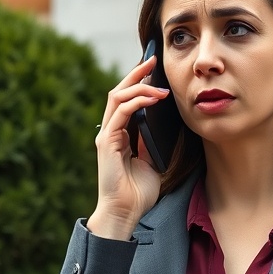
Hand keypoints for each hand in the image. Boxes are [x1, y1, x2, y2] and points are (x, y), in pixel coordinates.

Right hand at [88, 55, 169, 239]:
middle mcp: (111, 131)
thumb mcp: (152, 160)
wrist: (125, 214)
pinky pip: (120, 113)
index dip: (138, 82)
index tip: (155, 69)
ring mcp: (107, 136)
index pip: (126, 100)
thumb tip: (165, 121)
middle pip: (119, 92)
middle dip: (136, 74)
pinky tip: (153, 97)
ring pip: (117, 97)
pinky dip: (137, 101)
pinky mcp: (107, 142)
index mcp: (120, 134)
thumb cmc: (138, 192)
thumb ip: (152, 141)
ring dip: (138, 84)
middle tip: (153, 59)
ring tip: (157, 80)